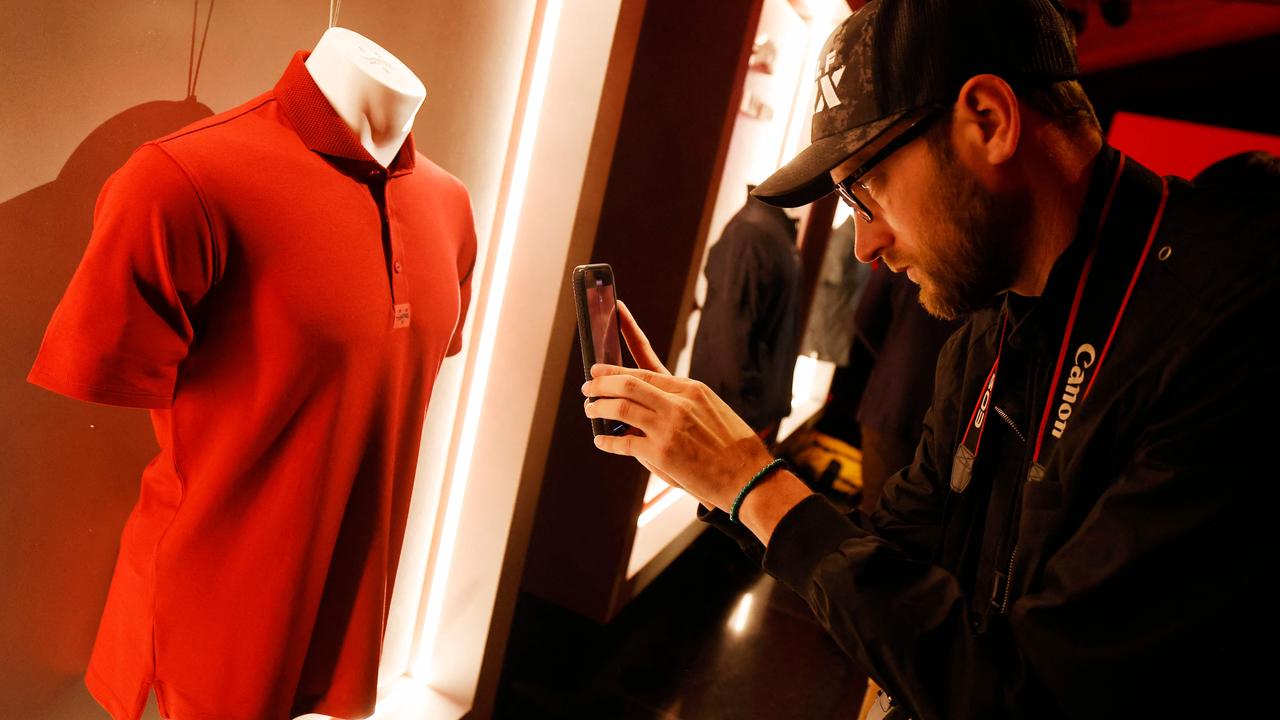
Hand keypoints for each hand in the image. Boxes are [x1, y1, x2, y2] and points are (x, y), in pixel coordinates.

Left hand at [584, 364, 773, 510]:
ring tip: (590, 410)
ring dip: (598, 408)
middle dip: (601, 384)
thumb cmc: (733, 447)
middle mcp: (679, 402)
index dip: (617, 367)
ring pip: (620, 407)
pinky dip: (607, 442)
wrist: (750, 477)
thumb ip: (679, 404)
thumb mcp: (710, 411)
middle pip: (628, 383)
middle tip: (588, 387)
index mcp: (691, 389)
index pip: (646, 367)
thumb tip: (647, 405)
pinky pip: (623, 443)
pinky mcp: (662, 453)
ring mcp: (669, 427)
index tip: (599, 367)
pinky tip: (601, 441)